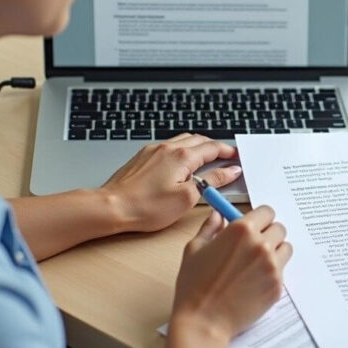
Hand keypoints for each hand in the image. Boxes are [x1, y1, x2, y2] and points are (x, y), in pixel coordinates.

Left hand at [101, 133, 240, 232]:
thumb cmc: (145, 206)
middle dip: (215, 147)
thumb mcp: (187, 198)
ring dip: (198, 147)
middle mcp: (168, 148)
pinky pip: (168, 147)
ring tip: (206, 159)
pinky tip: (181, 164)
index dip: (228, 152)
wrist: (111, 207)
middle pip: (199, 140)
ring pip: (183, 141)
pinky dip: (182, 151)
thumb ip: (212, 182)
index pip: (212, 148)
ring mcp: (153, 150)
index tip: (236, 157)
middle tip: (225, 157)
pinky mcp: (143, 157)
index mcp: (182, 156)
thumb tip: (229, 172)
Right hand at [170, 206, 291, 340]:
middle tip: (254, 245)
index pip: (267, 211)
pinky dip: (272, 273)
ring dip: (275, 252)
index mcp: (242, 230)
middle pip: (279, 228)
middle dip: (268, 234)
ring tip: (256, 264)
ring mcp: (272, 266)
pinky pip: (282, 271)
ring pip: (285, 249)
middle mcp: (261, 245)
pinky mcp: (278, 286)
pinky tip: (253, 282)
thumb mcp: (194, 249)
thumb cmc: (194, 285)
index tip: (254, 225)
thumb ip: (210, 227)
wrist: (204, 322)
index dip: (260, 218)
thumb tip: (218, 214)